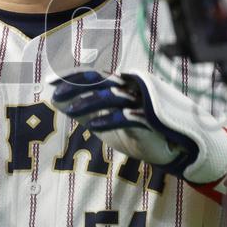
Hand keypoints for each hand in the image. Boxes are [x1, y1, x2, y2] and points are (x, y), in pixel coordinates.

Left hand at [52, 69, 226, 183]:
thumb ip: (83, 109)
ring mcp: (143, 101)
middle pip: (100, 81)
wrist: (177, 149)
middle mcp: (132, 87)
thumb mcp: (105, 121)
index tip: (49, 83)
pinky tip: (94, 127)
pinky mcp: (151, 118)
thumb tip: (54, 99)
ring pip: (112, 96)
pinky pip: (127, 116)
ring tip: (70, 111)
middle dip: (76, 87)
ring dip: (89, 103)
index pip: (92, 76)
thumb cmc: (139, 130)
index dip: (70, 78)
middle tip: (55, 95)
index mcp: (122, 85)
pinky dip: (110, 120)